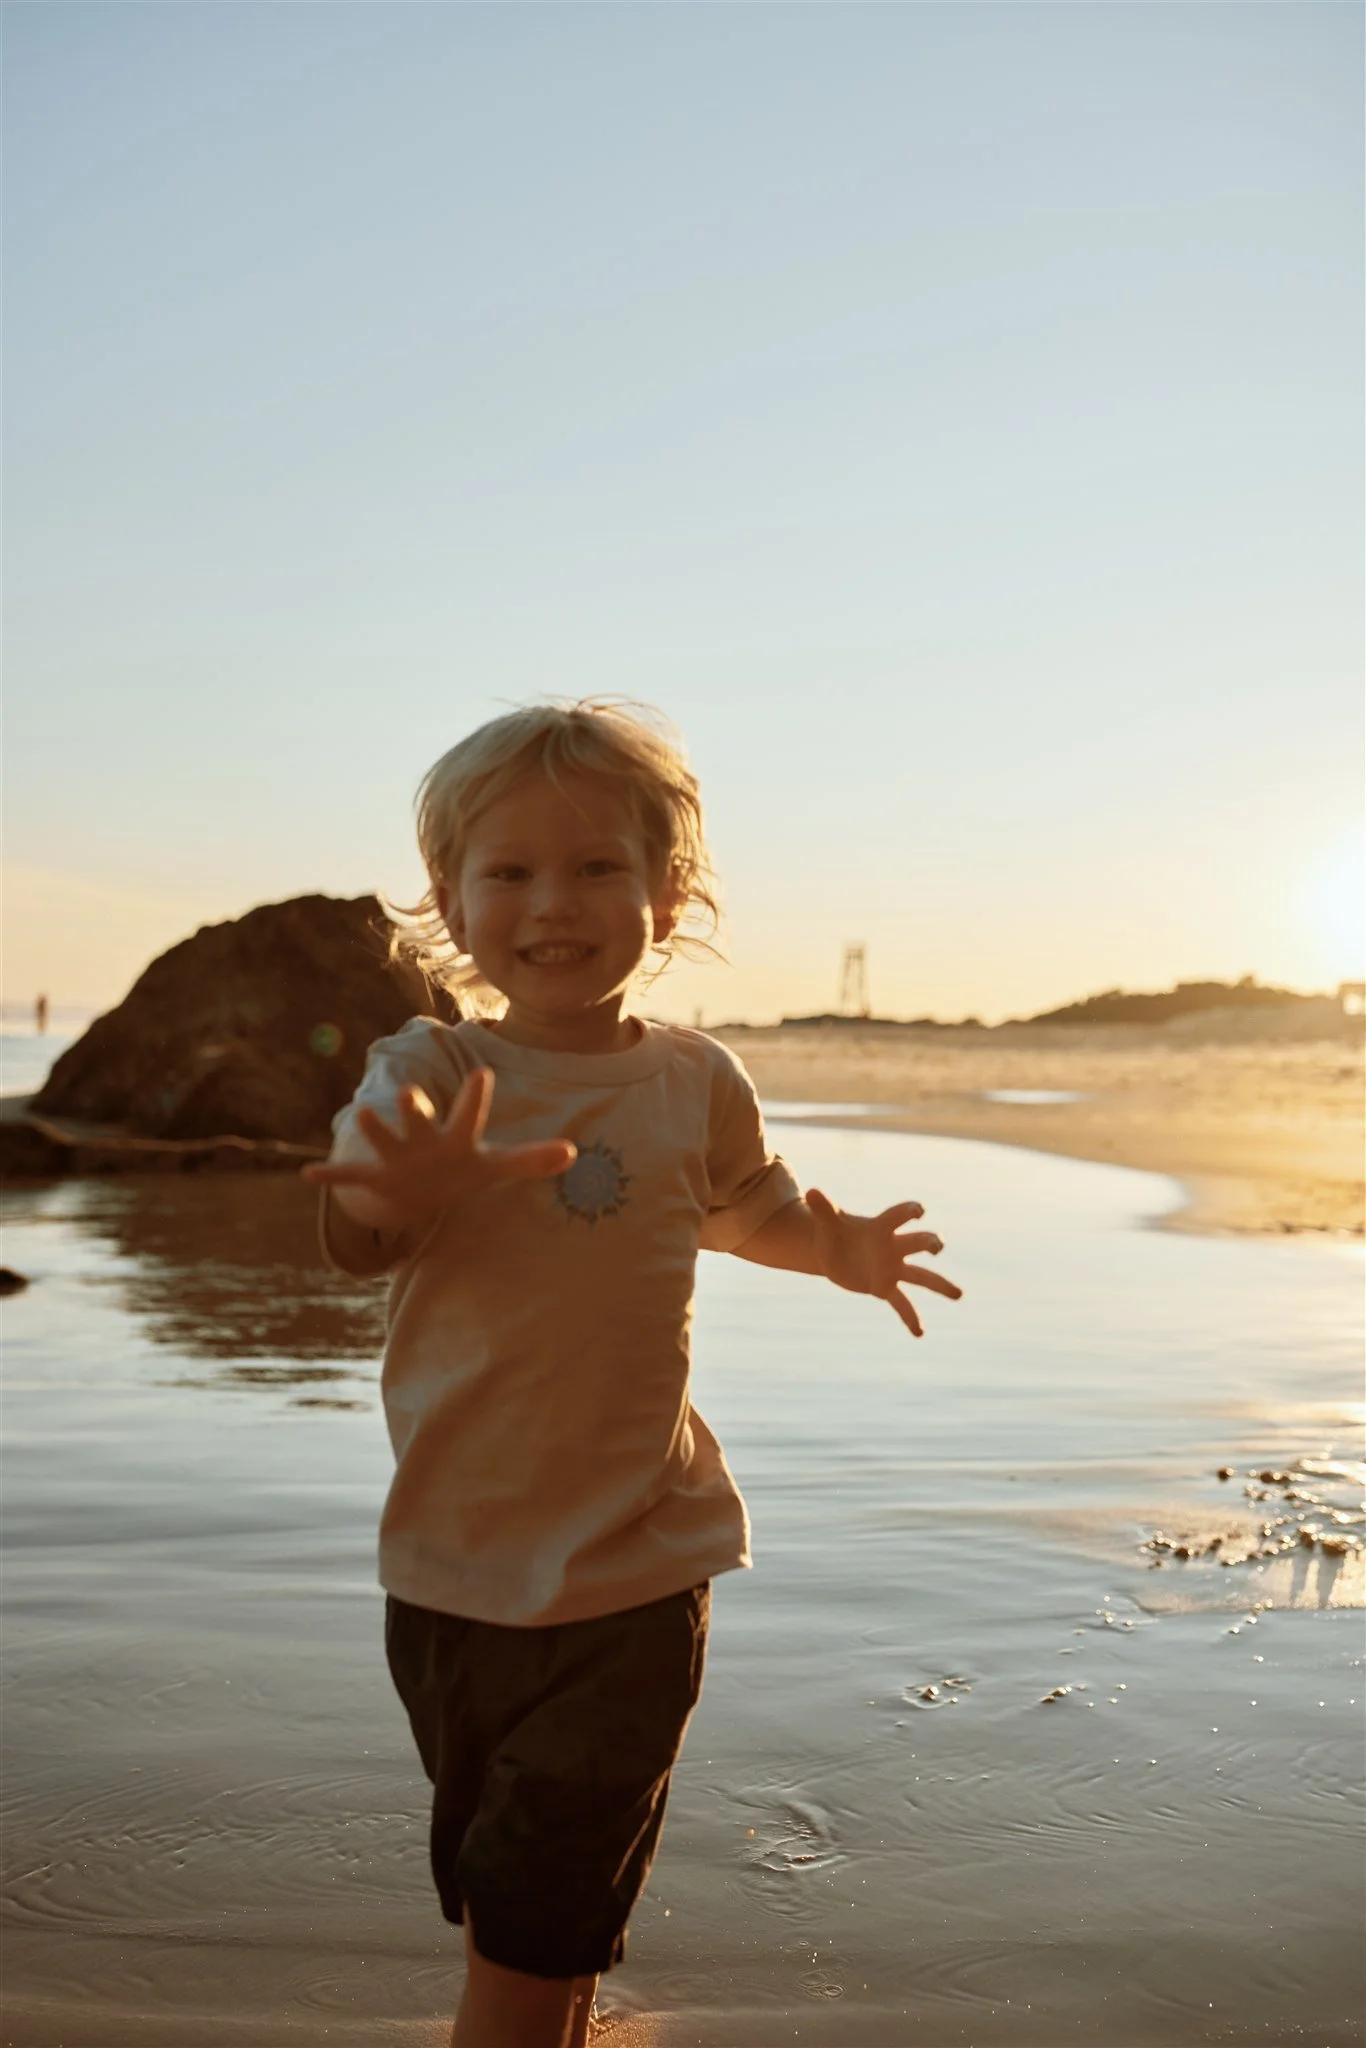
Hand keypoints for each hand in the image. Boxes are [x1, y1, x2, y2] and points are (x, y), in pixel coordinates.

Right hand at [303, 1067, 574, 1222]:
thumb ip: (531, 1159)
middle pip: (420, 1120)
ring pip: (384, 1139)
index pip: (469, 1114)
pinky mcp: (377, 1175)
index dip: (475, 1096)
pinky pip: (352, 1173)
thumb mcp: (495, 1166)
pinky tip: (308, 1174)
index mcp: (456, 1136)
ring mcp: (398, 1155)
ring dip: (373, 1127)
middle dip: (414, 1107)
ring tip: (361, 1112)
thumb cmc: (462, 1168)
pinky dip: (332, 1175)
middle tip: (409, 1090)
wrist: (422, 1185)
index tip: (484, 1073)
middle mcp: (424, 1138)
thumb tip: (573, 1153)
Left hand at [805, 1187, 961, 1338]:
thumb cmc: (833, 1231)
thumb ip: (823, 1209)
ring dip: (940, 1285)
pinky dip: (910, 1318)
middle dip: (929, 1243)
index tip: (920, 1211)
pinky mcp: (884, 1287)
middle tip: (938, 1247)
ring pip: (921, 1276)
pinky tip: (919, 1333)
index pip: (898, 1216)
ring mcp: (891, 1268)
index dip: (909, 1211)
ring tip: (959, 1294)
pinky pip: (901, 1304)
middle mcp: (892, 1247)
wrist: (831, 1250)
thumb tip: (811, 1191)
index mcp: (880, 1227)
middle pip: (917, 1242)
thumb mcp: (826, 1221)